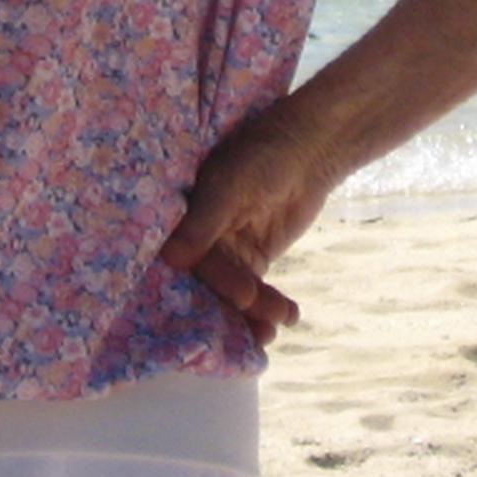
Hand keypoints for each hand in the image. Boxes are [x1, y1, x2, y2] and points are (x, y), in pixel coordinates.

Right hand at [160, 100, 331, 343]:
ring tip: (283, 318)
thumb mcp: (230, 187)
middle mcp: (200, 237)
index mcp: (184, 216)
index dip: (210, 283)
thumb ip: (203, 223)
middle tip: (264, 323)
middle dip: (236, 306)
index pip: (188, 259)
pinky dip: (270, 308)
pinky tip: (289, 316)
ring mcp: (228, 251)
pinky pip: (255, 292)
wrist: (304, 153)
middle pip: (210, 284)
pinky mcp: (252, 259)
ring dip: (257, 313)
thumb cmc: (261, 157)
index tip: (241, 298)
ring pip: (233, 293)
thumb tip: (171, 258)